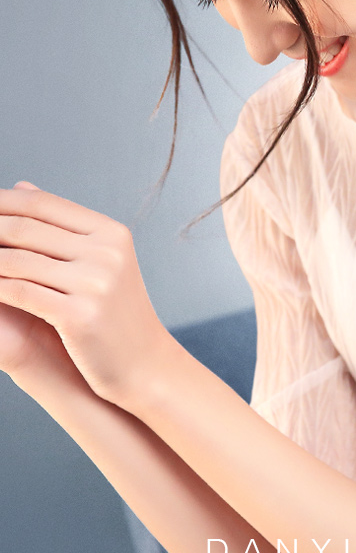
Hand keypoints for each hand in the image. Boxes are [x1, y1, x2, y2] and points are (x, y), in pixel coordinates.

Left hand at [0, 181, 169, 404]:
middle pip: (24, 228)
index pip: (42, 204)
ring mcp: (95, 283)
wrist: (145, 365)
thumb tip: (19, 188)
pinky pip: (18, 292)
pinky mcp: (80, 315)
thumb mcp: (97, 263)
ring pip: (15, 260)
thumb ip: (59, 226)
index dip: (0, 203)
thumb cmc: (114, 315)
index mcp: (111, 233)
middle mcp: (106, 253)